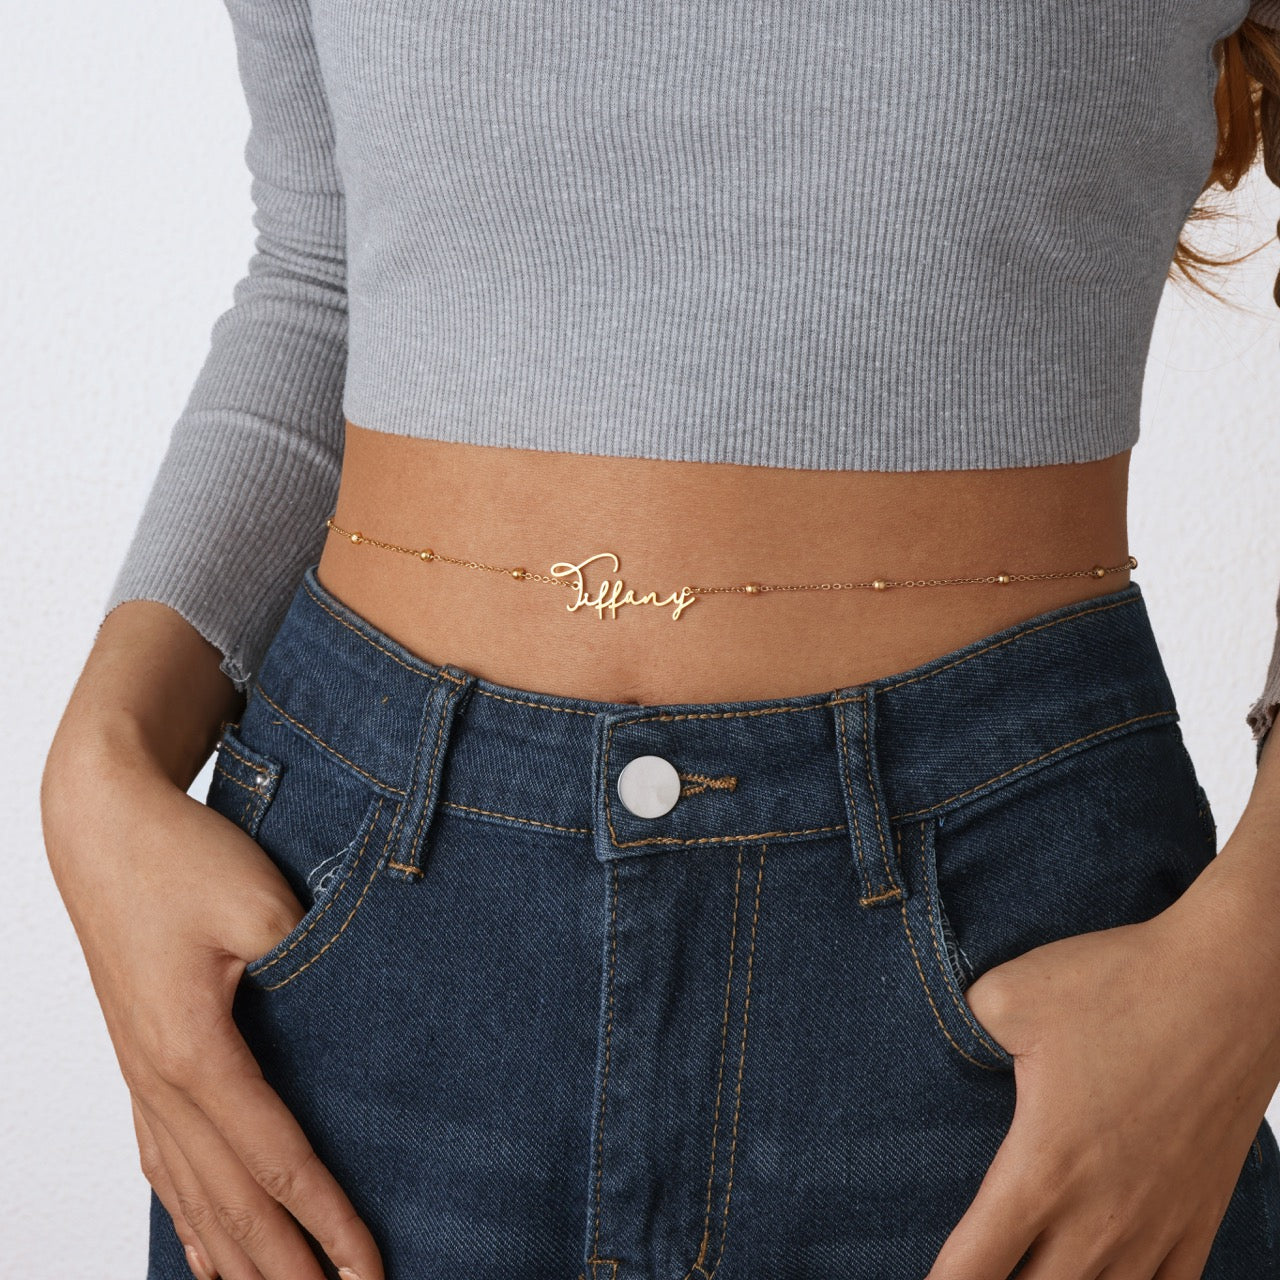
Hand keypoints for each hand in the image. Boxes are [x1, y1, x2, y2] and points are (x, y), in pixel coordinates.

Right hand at [42, 748, 384, 1279]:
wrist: (102, 825)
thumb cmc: (178, 858)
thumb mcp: (260, 905)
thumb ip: (311, 969)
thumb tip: (355, 1025)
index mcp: (194, 1053)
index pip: (276, 1163)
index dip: (328, 1222)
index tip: (371, 1271)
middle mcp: (160, 1083)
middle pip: (230, 1202)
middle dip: (285, 1269)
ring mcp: (142, 1078)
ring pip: (190, 1195)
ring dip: (235, 1259)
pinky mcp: (139, 1060)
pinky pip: (162, 1164)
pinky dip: (186, 1218)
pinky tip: (200, 1249)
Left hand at [926, 903, 1279, 1278]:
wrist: (1232, 986)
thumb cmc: (1120, 986)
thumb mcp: (1006, 993)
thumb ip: (957, 1030)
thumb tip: (935, 1042)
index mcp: (1042, 1171)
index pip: (974, 1268)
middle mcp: (1099, 1218)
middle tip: (975, 1276)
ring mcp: (1157, 1226)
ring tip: (1029, 1276)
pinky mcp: (1200, 1217)